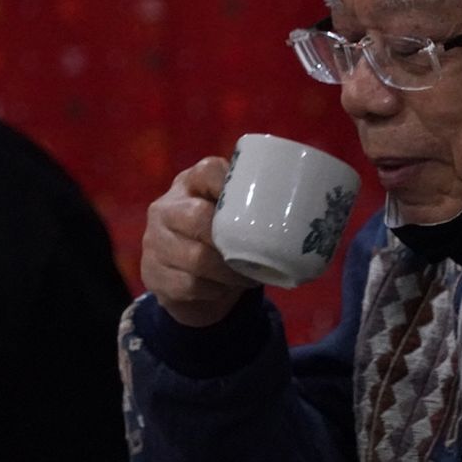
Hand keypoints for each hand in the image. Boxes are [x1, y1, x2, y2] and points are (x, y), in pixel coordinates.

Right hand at [140, 156, 256, 326]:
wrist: (183, 279)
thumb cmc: (216, 238)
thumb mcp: (227, 216)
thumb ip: (251, 206)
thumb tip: (308, 210)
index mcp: (187, 184)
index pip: (207, 171)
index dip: (229, 182)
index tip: (257, 199)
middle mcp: (165, 208)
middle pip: (197, 217)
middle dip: (231, 240)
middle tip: (257, 254)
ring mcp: (154, 242)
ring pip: (195, 258)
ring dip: (228, 272)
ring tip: (249, 277)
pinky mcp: (153, 275)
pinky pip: (189, 286)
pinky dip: (214, 290)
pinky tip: (225, 289)